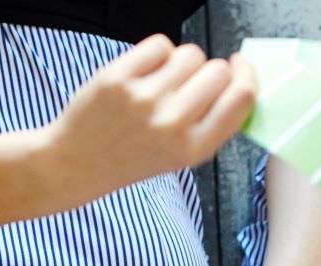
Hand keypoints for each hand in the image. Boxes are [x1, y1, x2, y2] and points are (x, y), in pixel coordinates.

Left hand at [41, 37, 257, 206]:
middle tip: (189, 85)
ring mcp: (144, 99)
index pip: (241, 97)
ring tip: (162, 82)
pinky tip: (144, 73)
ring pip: (190, 54)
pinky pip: (160, 45)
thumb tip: (238, 81)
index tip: (238, 67)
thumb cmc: (129, 159)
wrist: (75, 165)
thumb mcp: (179, 156)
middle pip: (218, 71)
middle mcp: (172, 124)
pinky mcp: (118, 78)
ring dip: (182, 62)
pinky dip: (157, 54)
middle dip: (210, 71)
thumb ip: (210, 123)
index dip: (245, 75)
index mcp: (193, 148)